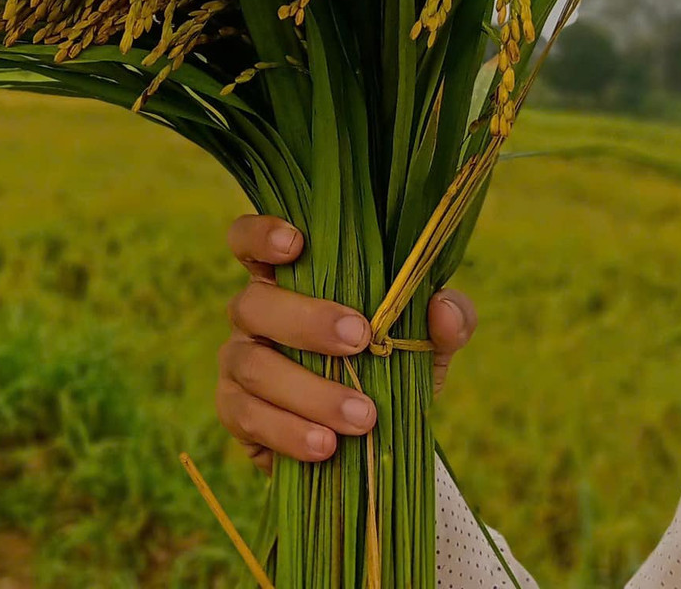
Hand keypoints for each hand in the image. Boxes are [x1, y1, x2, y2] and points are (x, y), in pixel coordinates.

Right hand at [216, 215, 477, 473]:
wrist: (373, 440)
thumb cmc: (389, 366)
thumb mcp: (426, 341)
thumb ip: (445, 318)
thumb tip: (444, 309)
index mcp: (287, 278)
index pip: (248, 239)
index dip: (260, 234)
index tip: (295, 243)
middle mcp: (253, 313)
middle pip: (253, 304)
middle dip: (306, 322)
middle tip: (358, 340)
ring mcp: (238, 361)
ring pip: (252, 365)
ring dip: (309, 391)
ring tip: (362, 418)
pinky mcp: (235, 412)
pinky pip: (247, 417)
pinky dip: (288, 432)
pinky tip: (326, 445)